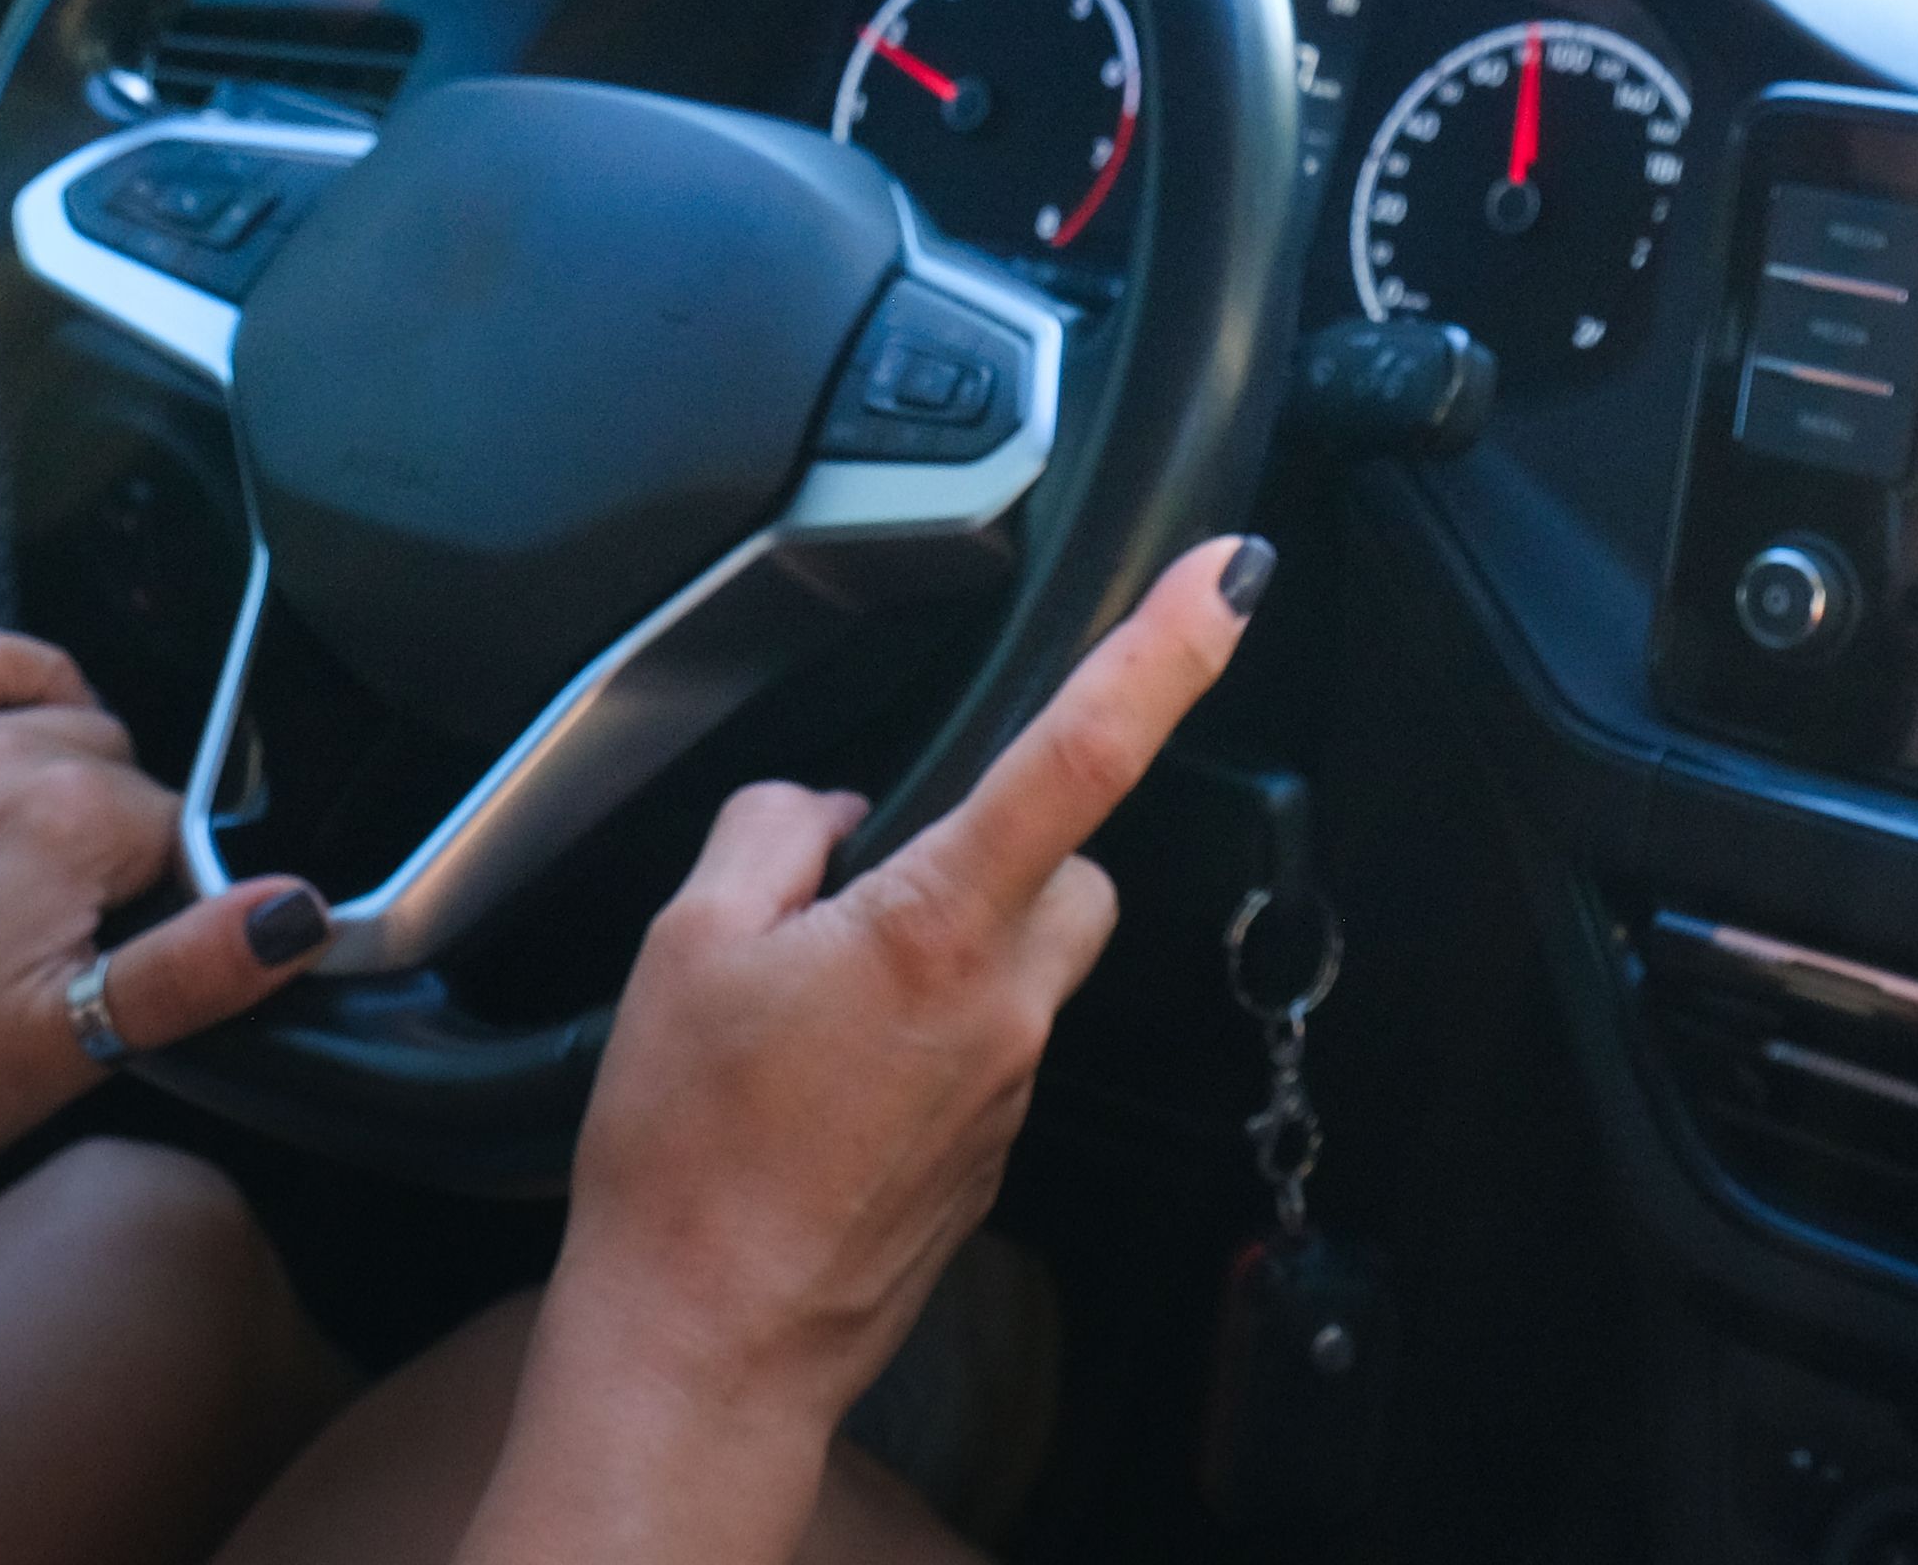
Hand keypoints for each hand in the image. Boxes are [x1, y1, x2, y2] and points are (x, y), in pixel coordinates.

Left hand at [0, 628, 323, 1276]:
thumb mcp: (70, 1050)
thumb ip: (192, 969)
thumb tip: (298, 912)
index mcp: (65, 821)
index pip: (178, 835)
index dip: (162, 907)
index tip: (109, 967)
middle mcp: (1, 752)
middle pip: (125, 776)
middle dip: (115, 850)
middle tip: (64, 943)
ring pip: (65, 726)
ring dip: (71, 783)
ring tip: (32, 880)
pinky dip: (20, 681)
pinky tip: (27, 727)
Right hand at [472, 536, 1269, 1564]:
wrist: (704, 1344)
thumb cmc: (686, 1156)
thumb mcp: (685, 945)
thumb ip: (774, 832)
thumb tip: (830, 808)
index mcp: (937, 927)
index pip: (1083, 754)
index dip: (1167, 650)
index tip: (1233, 574)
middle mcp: (1006, 1005)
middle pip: (1071, 868)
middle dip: (1001, 844)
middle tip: (863, 886)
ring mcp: (1009, 1088)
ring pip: (1027, 959)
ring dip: (953, 945)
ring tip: (817, 1005)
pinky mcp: (991, 1154)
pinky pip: (987, 1044)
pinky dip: (927, 1032)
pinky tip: (827, 1079)